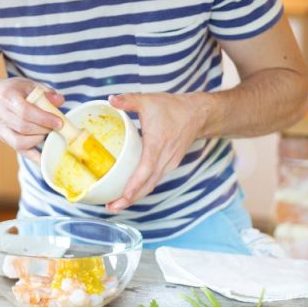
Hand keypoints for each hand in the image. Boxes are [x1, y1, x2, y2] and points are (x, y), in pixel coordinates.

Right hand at [0, 79, 64, 162]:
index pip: (25, 111)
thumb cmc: (16, 90)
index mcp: (7, 97)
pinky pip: (19, 151)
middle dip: (44, 129)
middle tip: (56, 127)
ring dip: (38, 140)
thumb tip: (59, 101)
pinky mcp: (3, 138)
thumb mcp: (30, 84)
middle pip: (23, 127)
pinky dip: (33, 156)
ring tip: (47, 132)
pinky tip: (45, 159)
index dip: (44, 119)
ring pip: (20, 142)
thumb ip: (46, 92)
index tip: (59, 123)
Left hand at [105, 92, 210, 211]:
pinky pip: (155, 180)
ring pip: (151, 185)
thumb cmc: (172, 107)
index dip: (134, 184)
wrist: (197, 114)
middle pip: (148, 184)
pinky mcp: (170, 164)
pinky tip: (130, 192)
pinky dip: (142, 188)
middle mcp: (165, 158)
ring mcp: (169, 163)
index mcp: (157, 144)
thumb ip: (128, 100)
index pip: (146, 169)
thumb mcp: (148, 100)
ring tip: (116, 204)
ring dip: (135, 196)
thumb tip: (109, 99)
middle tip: (112, 207)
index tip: (122, 196)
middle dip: (130, 198)